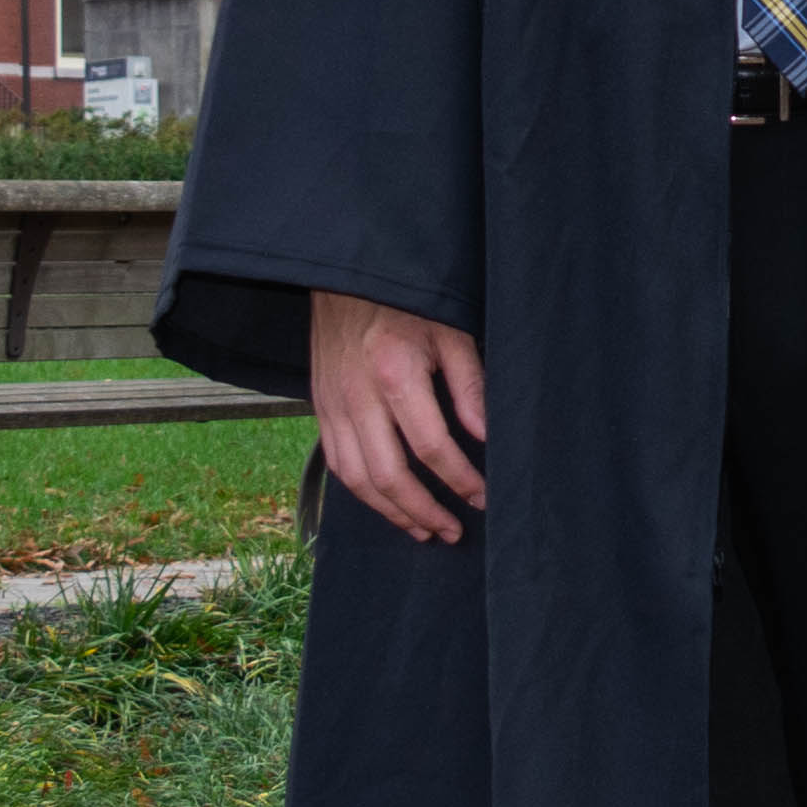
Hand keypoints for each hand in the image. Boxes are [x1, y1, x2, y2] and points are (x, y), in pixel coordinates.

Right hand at [310, 290, 489, 540]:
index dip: (460, 478)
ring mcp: (333, 406)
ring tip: (423, 530)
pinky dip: (363, 494)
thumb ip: (469, 385)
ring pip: (358, 480)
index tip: (483, 497)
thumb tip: (486, 435)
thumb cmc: (405, 302)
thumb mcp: (449, 331)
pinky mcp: (320, 409)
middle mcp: (358, 396)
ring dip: (392, 512)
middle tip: (454, 531)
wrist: (346, 276)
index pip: (431, 446)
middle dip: (425, 511)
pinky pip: (338, 464)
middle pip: (389, 475)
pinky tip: (387, 505)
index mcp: (395, 373)